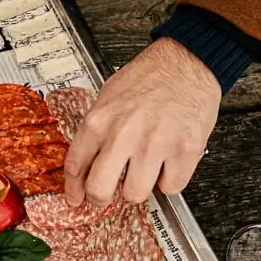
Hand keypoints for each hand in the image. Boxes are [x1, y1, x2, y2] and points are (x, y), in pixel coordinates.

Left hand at [64, 39, 220, 207]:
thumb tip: (85, 165)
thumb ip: (96, 131)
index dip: (74, 190)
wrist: (187, 62)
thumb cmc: (148, 78)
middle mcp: (124, 134)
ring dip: (139, 187)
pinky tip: (168, 163)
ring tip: (144, 170)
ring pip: (135, 194)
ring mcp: (155, 144)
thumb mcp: (107, 98)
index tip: (76, 199)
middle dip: (102, 198)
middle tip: (108, 194)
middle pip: (100, 190)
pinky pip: (171, 188)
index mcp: (99, 121)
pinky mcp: (185, 151)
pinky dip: (170, 180)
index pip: (75, 167)